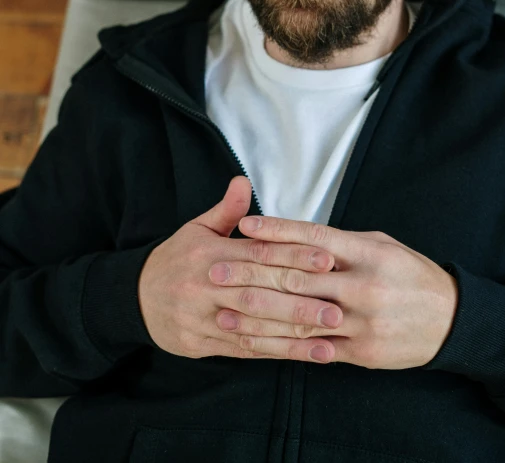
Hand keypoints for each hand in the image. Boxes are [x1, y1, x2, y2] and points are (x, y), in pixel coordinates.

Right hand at [137, 177, 340, 358]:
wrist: (136, 298)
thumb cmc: (176, 259)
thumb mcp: (195, 228)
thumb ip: (226, 210)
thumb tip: (243, 181)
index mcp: (210, 255)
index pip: (258, 255)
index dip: (293, 256)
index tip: (327, 260)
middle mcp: (208, 287)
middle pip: (260, 295)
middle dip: (301, 302)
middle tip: (338, 306)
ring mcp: (206, 319)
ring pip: (256, 327)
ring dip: (295, 334)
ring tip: (331, 335)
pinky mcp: (206, 344)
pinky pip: (246, 349)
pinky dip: (278, 352)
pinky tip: (306, 354)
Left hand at [209, 215, 458, 368]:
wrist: (448, 319)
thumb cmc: (409, 273)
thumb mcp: (380, 245)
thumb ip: (340, 242)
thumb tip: (296, 234)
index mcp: (368, 252)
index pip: (314, 237)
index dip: (277, 231)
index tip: (245, 225)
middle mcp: (363, 286)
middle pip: (298, 278)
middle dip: (253, 274)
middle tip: (216, 269)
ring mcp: (361, 322)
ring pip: (299, 318)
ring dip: (258, 314)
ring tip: (225, 308)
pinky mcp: (360, 351)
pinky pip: (312, 349)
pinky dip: (280, 345)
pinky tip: (254, 340)